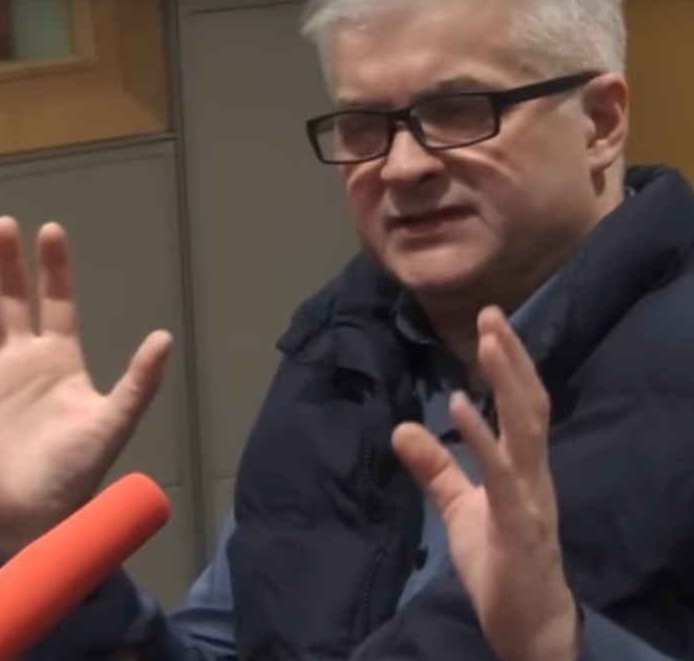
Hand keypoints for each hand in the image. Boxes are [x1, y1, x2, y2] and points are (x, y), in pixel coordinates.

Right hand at [0, 216, 172, 555]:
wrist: (34, 513)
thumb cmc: (76, 468)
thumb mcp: (113, 421)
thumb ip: (139, 381)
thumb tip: (165, 336)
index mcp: (61, 358)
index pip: (58, 302)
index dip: (54, 268)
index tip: (50, 231)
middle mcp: (24, 358)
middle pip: (13, 300)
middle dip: (9, 265)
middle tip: (2, 225)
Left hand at [392, 307, 577, 660]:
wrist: (527, 622)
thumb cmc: (498, 562)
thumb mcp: (459, 507)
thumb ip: (436, 468)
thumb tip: (403, 427)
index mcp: (523, 466)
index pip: (522, 404)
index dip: (510, 364)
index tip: (491, 323)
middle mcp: (534, 473)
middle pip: (529, 405)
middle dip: (512, 358)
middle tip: (492, 313)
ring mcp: (530, 496)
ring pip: (527, 429)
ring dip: (508, 383)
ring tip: (489, 342)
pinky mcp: (518, 524)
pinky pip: (502, 474)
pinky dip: (481, 437)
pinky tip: (460, 406)